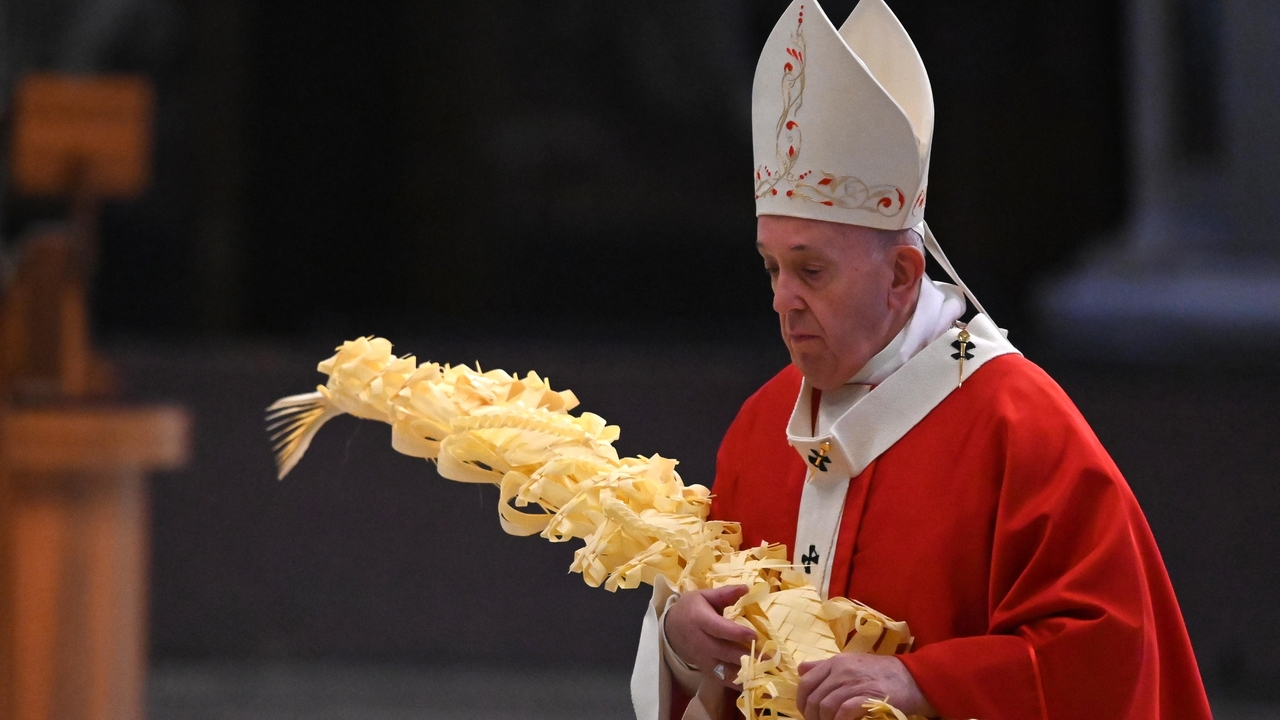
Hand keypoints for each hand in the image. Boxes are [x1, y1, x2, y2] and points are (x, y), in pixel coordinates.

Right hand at [664, 585, 756, 688]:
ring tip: (765, 672)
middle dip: (746, 655)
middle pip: (724, 651)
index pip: (719, 629)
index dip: (736, 633)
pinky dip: (738, 683)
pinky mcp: (707, 670)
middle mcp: (701, 642)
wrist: (670, 630)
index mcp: (700, 620)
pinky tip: (754, 683)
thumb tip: (746, 588)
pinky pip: (723, 680)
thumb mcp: (703, 596)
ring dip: (745, 672)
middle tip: (769, 658)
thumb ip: (725, 594)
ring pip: (725, 669)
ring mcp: (704, 659)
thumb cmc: (690, 609)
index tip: (754, 635)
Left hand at [796, 654, 935, 719]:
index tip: (806, 713)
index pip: (806, 681)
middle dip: (812, 715)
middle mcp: (842, 670)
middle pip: (814, 697)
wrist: (911, 677)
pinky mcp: (867, 696)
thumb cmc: (879, 672)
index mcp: (835, 662)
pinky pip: (843, 711)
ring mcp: (854, 683)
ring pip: (826, 706)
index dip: (801, 700)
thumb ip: (824, 666)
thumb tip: (801, 669)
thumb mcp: (850, 662)